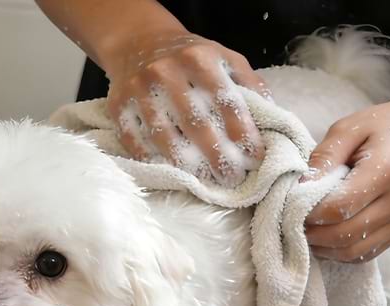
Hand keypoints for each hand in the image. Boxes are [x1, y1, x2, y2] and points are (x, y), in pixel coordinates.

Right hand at [104, 31, 268, 182]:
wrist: (138, 41)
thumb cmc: (190, 56)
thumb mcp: (225, 58)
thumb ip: (250, 84)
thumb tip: (271, 119)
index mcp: (198, 58)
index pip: (226, 100)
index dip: (242, 132)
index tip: (255, 156)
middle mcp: (166, 71)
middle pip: (195, 123)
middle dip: (217, 155)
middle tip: (232, 177)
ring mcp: (139, 88)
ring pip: (163, 136)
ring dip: (186, 163)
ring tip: (204, 180)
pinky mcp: (118, 104)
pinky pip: (135, 140)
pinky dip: (153, 159)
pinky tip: (171, 170)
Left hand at [304, 96, 389, 262]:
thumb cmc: (388, 126)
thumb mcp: (350, 128)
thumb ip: (324, 157)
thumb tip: (299, 188)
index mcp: (387, 171)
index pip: (338, 207)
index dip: (309, 213)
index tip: (291, 205)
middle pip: (344, 235)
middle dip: (312, 235)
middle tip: (292, 223)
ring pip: (354, 252)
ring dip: (324, 248)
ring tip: (307, 232)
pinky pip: (367, 253)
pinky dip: (341, 251)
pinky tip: (327, 237)